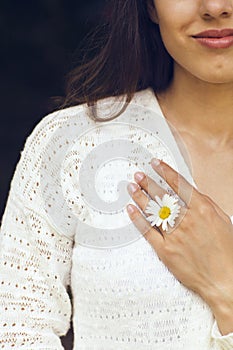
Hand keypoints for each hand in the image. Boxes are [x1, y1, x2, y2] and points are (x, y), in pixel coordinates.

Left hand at [126, 158, 232, 334]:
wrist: (225, 279)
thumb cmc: (227, 251)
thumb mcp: (221, 220)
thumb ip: (204, 204)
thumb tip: (189, 192)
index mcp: (202, 210)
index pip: (179, 184)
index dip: (165, 172)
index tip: (156, 164)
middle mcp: (187, 220)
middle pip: (162, 196)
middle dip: (148, 182)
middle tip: (138, 174)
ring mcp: (175, 235)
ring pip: (153, 211)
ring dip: (140, 197)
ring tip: (132, 187)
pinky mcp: (165, 251)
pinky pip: (147, 232)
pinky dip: (137, 219)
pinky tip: (131, 210)